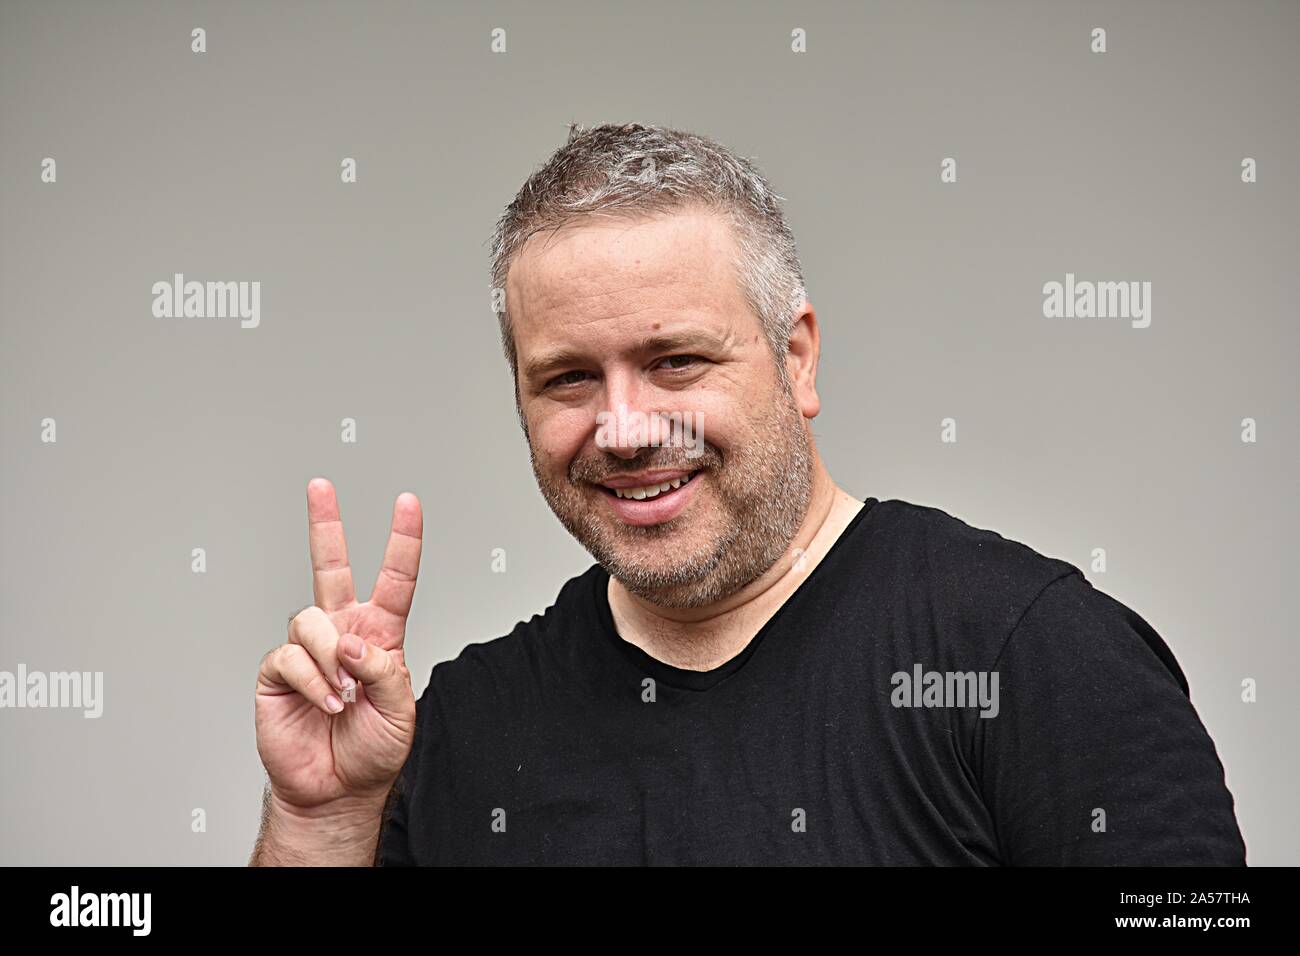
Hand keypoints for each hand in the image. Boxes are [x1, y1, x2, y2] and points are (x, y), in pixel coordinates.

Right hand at [255, 478, 422, 810]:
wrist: (337, 790)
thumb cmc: (373, 749)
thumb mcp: (401, 710)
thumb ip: (385, 670)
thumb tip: (351, 642)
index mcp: (379, 635)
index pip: (394, 579)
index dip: (402, 540)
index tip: (409, 502)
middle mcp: (341, 633)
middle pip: (330, 567)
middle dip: (324, 524)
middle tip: (320, 486)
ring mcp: (308, 650)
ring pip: (311, 620)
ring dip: (331, 659)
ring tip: (343, 696)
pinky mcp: (278, 672)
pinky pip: (291, 656)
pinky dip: (313, 681)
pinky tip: (325, 703)